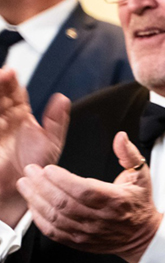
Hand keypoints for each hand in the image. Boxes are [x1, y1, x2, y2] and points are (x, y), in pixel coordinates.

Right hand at [0, 70, 69, 225]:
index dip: (11, 82)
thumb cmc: (36, 167)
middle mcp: (4, 118)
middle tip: (3, 74)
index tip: (12, 72)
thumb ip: (56, 120)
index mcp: (20, 115)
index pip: (13, 92)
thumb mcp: (51, 142)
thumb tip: (62, 97)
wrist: (22, 190)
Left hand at [16, 131, 162, 262]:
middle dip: (42, 186)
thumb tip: (120, 137)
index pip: (84, 190)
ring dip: (36, 201)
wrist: (141, 234)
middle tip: (31, 172)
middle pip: (64, 203)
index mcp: (115, 200)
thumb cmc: (138, 204)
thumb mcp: (141, 175)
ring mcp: (88, 232)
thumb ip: (129, 154)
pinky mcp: (79, 241)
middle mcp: (100, 218)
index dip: (63, 180)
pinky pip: (54, 232)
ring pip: (56, 217)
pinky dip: (40, 219)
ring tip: (26, 186)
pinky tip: (34, 206)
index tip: (49, 169)